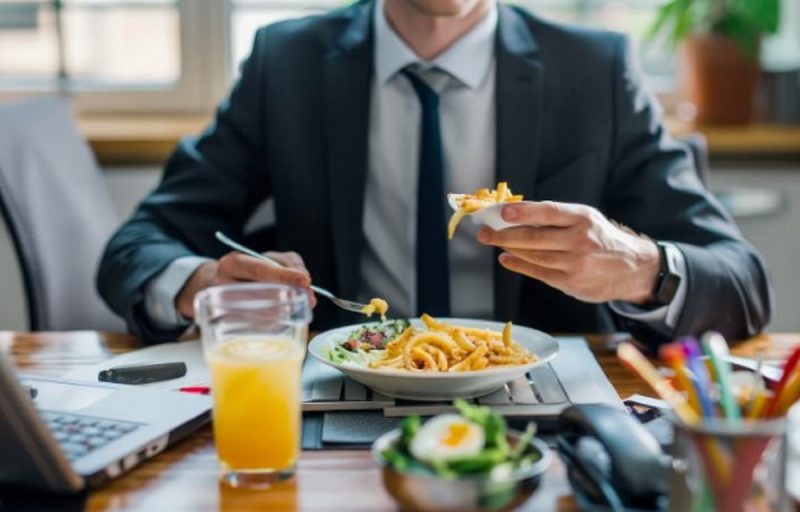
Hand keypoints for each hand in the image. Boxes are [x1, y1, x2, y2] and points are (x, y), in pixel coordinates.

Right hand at [175, 251, 316, 318]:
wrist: (218, 285)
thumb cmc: (248, 271)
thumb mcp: (267, 258)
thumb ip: (289, 263)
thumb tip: (305, 280)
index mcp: (232, 263)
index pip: (259, 269)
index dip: (284, 275)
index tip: (304, 280)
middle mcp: (223, 285)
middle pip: (258, 293)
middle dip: (287, 296)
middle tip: (306, 297)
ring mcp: (223, 308)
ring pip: (257, 314)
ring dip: (284, 312)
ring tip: (298, 306)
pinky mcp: (228, 326)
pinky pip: (256, 327)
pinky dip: (274, 323)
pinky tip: (283, 317)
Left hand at [477, 201, 659, 304]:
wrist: (632, 268)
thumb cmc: (601, 238)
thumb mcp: (586, 219)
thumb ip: (556, 217)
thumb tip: (516, 214)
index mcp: (583, 218)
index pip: (548, 212)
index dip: (523, 212)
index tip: (502, 212)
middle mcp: (579, 240)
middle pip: (533, 237)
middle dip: (503, 234)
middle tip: (484, 231)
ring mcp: (575, 263)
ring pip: (532, 255)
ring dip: (508, 248)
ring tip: (493, 242)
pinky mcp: (570, 282)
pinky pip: (538, 272)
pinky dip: (518, 265)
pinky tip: (506, 259)